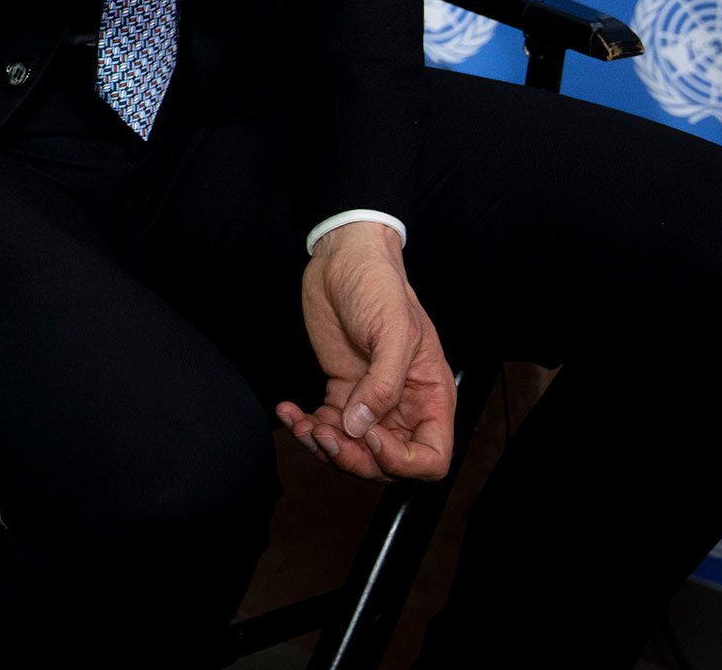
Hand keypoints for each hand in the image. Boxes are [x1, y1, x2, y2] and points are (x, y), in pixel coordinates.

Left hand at [274, 223, 454, 482]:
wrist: (343, 258)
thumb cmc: (380, 285)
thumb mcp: (393, 331)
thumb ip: (382, 384)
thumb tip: (360, 426)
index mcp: (430, 396)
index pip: (431, 457)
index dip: (402, 462)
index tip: (371, 438)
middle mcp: (403, 405)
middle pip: (385, 462)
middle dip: (354, 458)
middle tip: (326, 434)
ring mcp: (370, 401)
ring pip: (352, 449)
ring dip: (324, 447)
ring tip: (303, 425)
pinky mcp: (341, 392)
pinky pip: (327, 426)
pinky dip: (306, 427)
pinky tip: (290, 411)